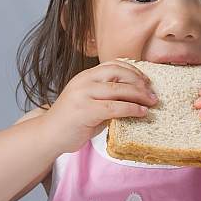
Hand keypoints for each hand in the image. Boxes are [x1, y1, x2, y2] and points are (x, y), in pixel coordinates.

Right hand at [41, 60, 157, 153]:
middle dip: (140, 82)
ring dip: (140, 95)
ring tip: (152, 102)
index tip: (147, 81)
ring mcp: (83, 94)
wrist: (49, 135)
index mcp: (85, 76)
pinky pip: (115, 107)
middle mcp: (84, 81)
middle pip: (119, 73)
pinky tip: (142, 113)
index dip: (133, 71)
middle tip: (152, 93)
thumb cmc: (72, 121)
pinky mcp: (85, 110)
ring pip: (119, 89)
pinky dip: (132, 109)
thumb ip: (109, 97)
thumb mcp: (91, 102)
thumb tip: (137, 97)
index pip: (114, 64)